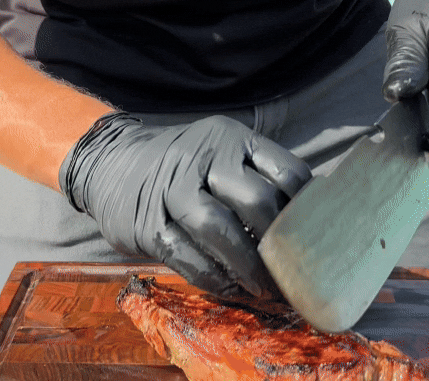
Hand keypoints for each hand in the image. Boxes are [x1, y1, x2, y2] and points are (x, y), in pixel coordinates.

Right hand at [60, 113, 310, 296]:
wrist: (113, 161)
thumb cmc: (182, 164)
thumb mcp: (219, 150)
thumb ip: (256, 174)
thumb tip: (306, 219)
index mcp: (230, 138)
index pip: (285, 171)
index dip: (307, 211)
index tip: (315, 239)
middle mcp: (202, 157)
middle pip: (256, 201)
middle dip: (280, 246)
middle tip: (294, 275)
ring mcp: (172, 189)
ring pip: (220, 230)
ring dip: (248, 267)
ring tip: (264, 289)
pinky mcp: (147, 223)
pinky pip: (186, 257)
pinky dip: (213, 278)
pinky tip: (229, 288)